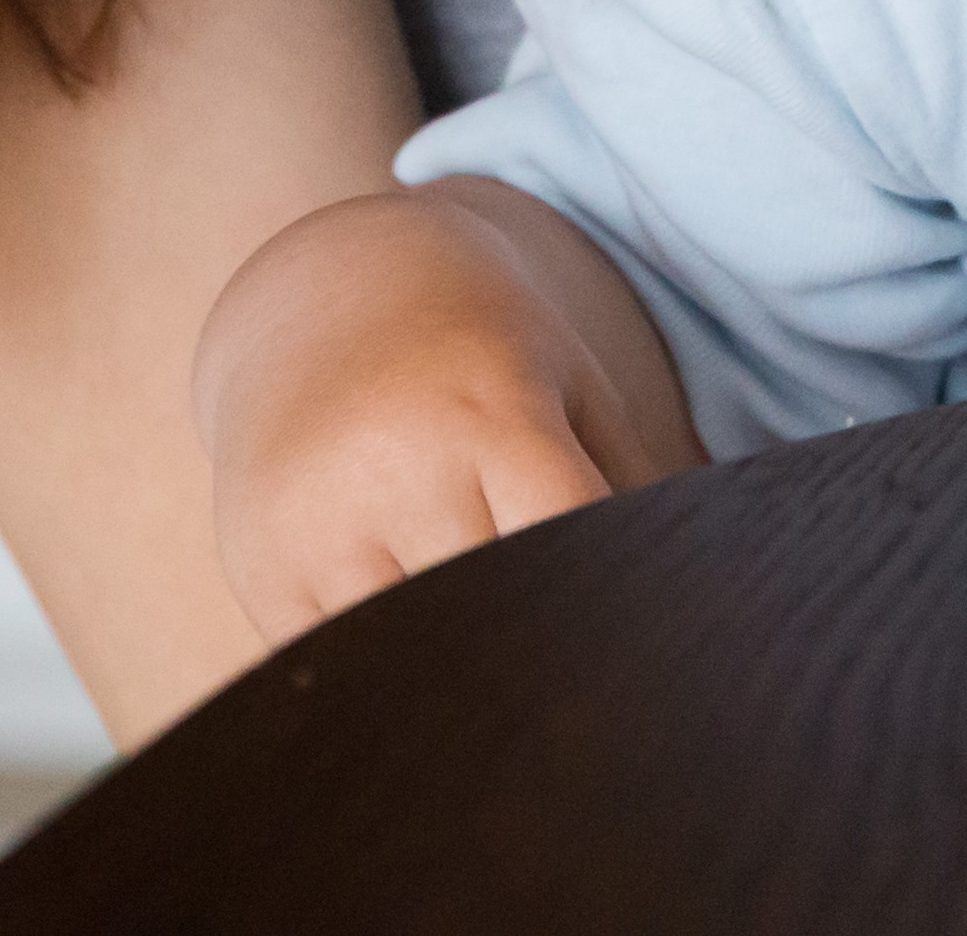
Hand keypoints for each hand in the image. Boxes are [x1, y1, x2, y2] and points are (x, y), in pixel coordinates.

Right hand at [189, 179, 687, 646]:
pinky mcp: (262, 568)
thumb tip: (704, 595)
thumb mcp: (567, 380)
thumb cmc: (477, 346)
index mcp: (490, 412)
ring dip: (456, 668)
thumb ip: (637, 478)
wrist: (319, 291)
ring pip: (409, 651)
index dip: (602, 600)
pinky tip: (412, 645)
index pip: (563, 538)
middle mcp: (395, 466)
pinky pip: (338, 664)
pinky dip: (382, 670)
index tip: (635, 641)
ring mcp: (318, 524)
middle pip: (489, 610)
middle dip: (535, 644)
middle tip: (573, 675)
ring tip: (496, 662)